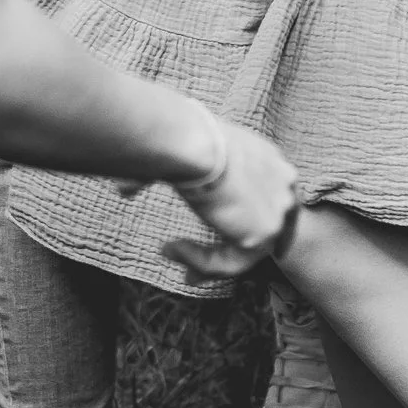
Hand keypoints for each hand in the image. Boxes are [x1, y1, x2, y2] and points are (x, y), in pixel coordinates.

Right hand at [166, 116, 302, 279]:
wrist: (194, 141)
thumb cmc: (179, 135)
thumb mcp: (180, 152)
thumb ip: (165, 174)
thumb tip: (125, 188)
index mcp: (268, 158)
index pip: (262, 199)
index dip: (233, 222)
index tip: (204, 232)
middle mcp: (282, 183)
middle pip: (258, 230)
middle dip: (223, 253)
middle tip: (191, 272)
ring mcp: (277, 210)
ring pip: (241, 252)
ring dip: (201, 259)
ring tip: (169, 251)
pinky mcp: (262, 234)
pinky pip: (228, 262)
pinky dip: (198, 261)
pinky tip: (171, 248)